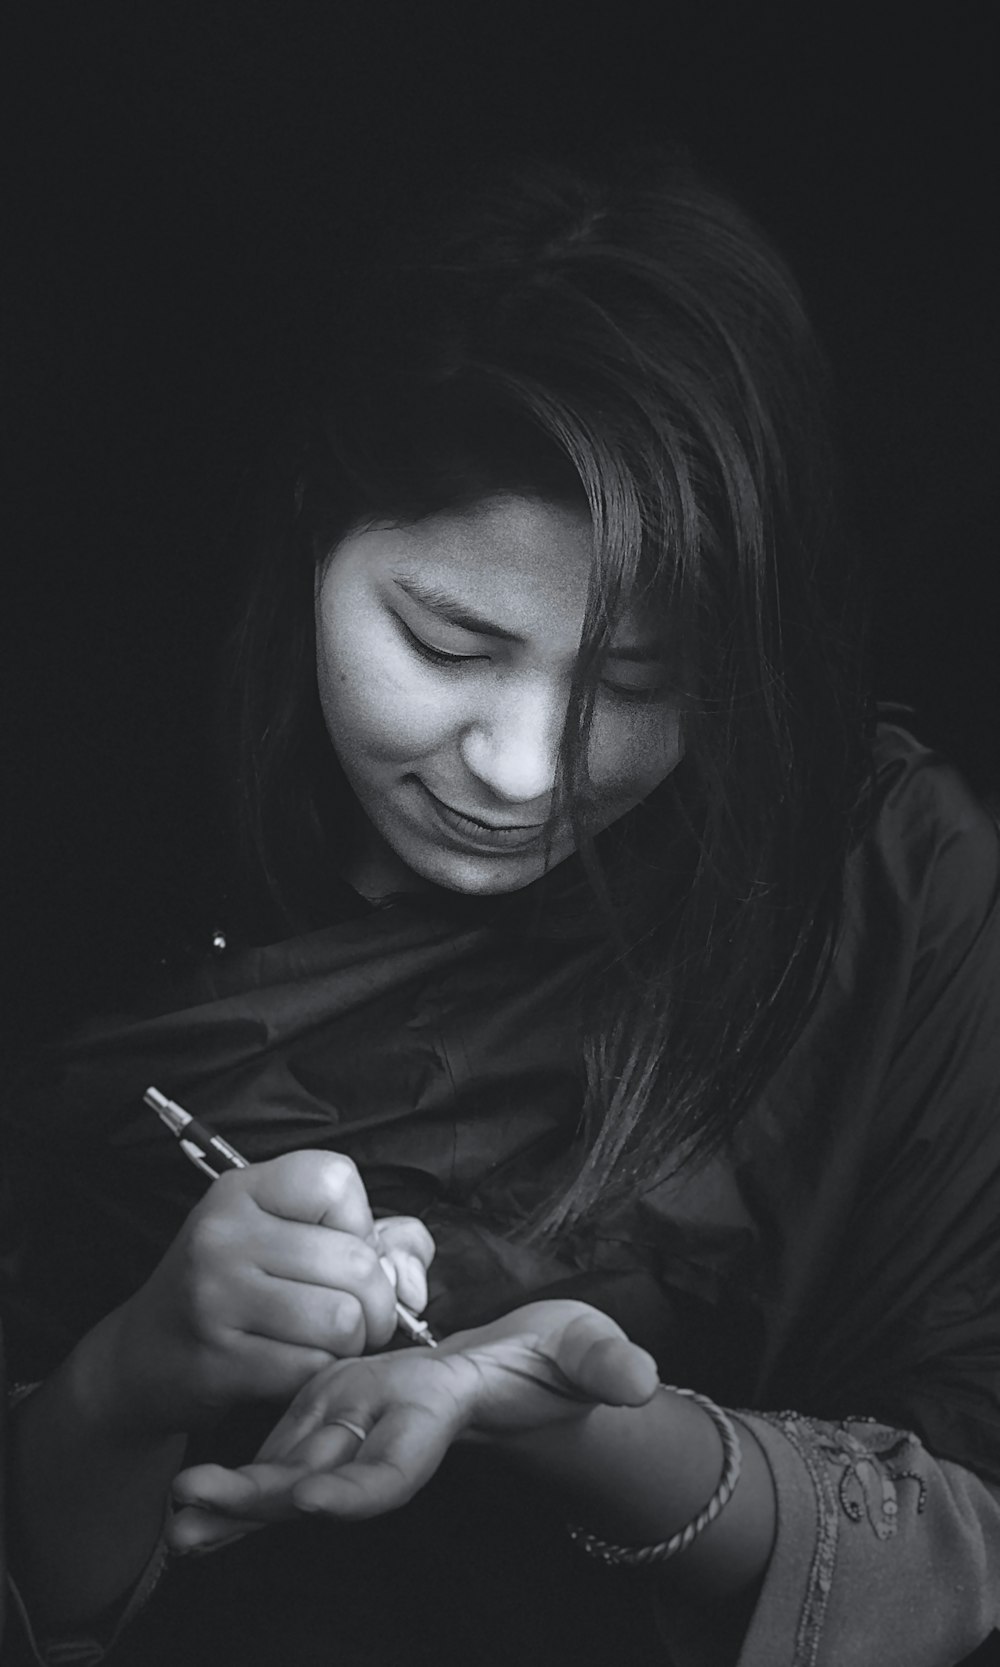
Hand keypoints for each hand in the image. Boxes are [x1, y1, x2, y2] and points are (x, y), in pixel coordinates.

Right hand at [96, 1150, 433, 1438]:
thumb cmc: (234, 1289)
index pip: (337, 1181)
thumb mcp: (288, 1238)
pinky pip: (313, 1368)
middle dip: (375, 1300)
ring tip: (326, 1340)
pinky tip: (295, 1366)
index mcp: (243, 1189)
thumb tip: (413, 1280)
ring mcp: (217, 1295)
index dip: (359, 1223)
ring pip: (343, 1319)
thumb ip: (374, 1240)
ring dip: (352, 1342)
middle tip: (354, 1315)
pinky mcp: (219, 1359)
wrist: (144, 1356)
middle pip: (355, 1261)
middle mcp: (224, 1233)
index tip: (339, 1249)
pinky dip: (320, 1373)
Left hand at [168, 1299, 657, 1552]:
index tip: (308, 1500)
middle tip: (198, 1511)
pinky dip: (239, 1488)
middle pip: (323, 1479)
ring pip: (290, 1477)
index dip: (357, 1485)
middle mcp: (389, 1436)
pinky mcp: (338, 1423)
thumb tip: (637, 1380)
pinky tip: (188, 1511)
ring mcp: (360, 1433)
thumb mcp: (582, 1352)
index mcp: (436, 1415)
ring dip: (234, 1502)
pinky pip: (284, 1461)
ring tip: (179, 1517)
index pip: (398, 1463)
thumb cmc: (554, 1366)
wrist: (522, 1378)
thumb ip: (601, 1363)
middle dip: (263, 1500)